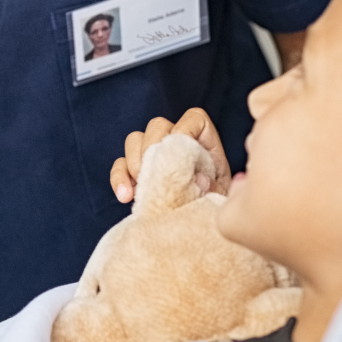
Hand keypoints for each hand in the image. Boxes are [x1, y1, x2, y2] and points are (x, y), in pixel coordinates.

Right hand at [108, 108, 231, 202]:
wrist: (199, 222)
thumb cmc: (214, 203)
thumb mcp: (221, 196)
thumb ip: (214, 187)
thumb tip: (199, 180)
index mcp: (203, 139)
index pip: (193, 119)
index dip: (183, 131)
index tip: (178, 155)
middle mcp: (176, 138)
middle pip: (157, 126)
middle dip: (151, 149)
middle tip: (154, 176)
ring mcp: (153, 151)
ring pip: (134, 140)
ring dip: (133, 164)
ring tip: (139, 190)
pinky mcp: (136, 169)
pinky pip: (120, 164)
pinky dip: (119, 178)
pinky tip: (125, 197)